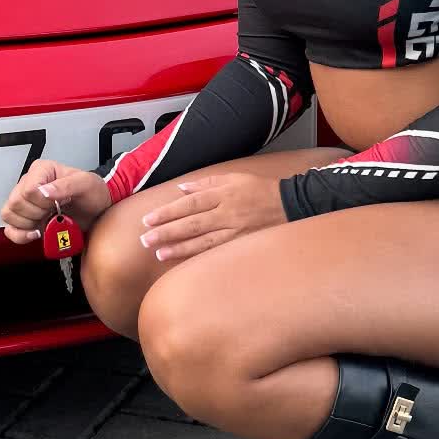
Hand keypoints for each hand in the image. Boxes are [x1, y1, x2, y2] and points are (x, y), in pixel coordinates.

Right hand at [1, 159, 110, 245]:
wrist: (97, 209)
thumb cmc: (92, 192)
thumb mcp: (86, 184)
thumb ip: (66, 185)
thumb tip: (44, 192)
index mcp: (41, 170)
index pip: (28, 189)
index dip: (42, 202)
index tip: (57, 203)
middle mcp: (29, 184)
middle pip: (15, 202)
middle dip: (36, 213)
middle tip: (53, 211)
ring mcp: (25, 202)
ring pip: (9, 214)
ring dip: (28, 224)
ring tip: (46, 220)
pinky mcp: (25, 219)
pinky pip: (10, 229)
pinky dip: (20, 235)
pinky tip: (36, 233)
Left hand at [138, 171, 287, 262]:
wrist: (293, 204)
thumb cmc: (261, 189)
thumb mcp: (234, 177)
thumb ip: (206, 182)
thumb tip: (182, 188)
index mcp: (223, 193)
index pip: (189, 203)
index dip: (168, 212)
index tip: (148, 220)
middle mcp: (227, 212)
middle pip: (192, 223)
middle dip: (167, 232)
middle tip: (145, 240)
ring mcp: (236, 230)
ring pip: (202, 241)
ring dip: (179, 248)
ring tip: (159, 253)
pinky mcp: (244, 243)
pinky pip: (218, 251)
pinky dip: (200, 256)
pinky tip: (185, 261)